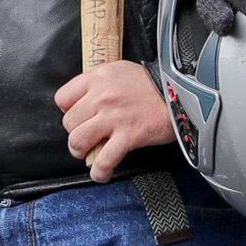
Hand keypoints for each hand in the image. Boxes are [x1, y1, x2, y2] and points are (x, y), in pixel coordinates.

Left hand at [55, 59, 176, 181]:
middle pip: (68, 122)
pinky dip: (99, 172)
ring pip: (77, 141)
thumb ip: (102, 83)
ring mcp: (114, 117)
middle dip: (75, 133)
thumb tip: (86, 101)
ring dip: (81, 152)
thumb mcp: (122, 72)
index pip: (62, 98)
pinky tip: (102, 174)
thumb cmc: (154, 84)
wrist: (182, 92)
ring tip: (91, 153)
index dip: (68, 111)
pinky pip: (104, 160)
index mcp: (99, 77)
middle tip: (88, 136)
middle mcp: (102, 96)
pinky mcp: (129, 136)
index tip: (80, 116)